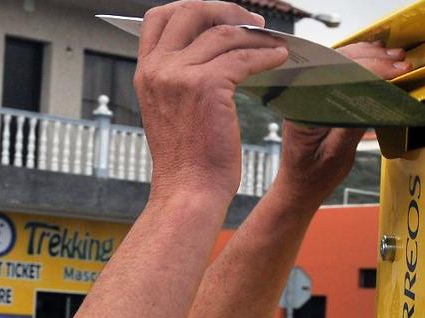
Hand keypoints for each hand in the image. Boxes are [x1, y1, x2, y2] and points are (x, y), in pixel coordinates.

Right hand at [135, 0, 288, 202]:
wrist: (188, 192)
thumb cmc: (187, 161)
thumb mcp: (170, 111)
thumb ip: (179, 78)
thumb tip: (212, 49)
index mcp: (145, 72)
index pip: (158, 17)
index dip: (192, 8)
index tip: (218, 15)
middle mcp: (158, 69)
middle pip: (190, 11)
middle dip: (225, 9)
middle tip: (252, 22)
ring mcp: (179, 75)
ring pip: (223, 33)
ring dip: (254, 35)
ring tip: (273, 43)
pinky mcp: (206, 86)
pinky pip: (243, 57)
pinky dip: (266, 55)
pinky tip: (278, 59)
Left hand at [272, 42, 413, 206]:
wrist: (299, 187)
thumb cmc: (314, 176)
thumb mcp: (337, 155)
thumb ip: (353, 126)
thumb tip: (377, 97)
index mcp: (301, 109)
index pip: (335, 78)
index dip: (368, 69)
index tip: (393, 70)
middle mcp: (301, 96)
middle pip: (336, 64)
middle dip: (371, 59)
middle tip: (400, 61)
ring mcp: (308, 93)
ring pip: (338, 63)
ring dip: (367, 57)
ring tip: (394, 57)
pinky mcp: (318, 96)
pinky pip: (338, 71)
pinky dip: (359, 63)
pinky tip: (376, 57)